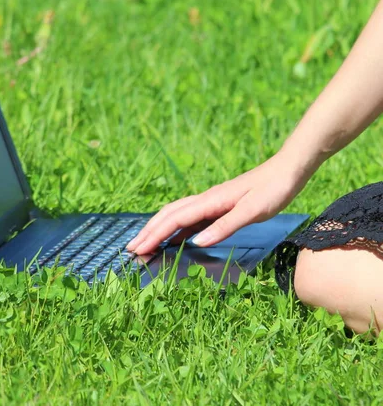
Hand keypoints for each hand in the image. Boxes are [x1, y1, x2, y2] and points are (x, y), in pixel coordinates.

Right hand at [126, 151, 312, 253]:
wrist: (287, 170)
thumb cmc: (273, 190)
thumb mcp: (252, 211)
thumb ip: (224, 226)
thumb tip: (196, 243)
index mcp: (209, 201)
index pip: (174, 219)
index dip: (154, 235)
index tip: (138, 249)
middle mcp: (205, 200)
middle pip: (168, 215)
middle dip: (148, 232)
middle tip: (131, 249)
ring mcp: (211, 202)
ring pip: (176, 215)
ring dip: (159, 229)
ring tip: (145, 243)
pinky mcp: (219, 206)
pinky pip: (190, 218)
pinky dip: (176, 228)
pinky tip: (176, 238)